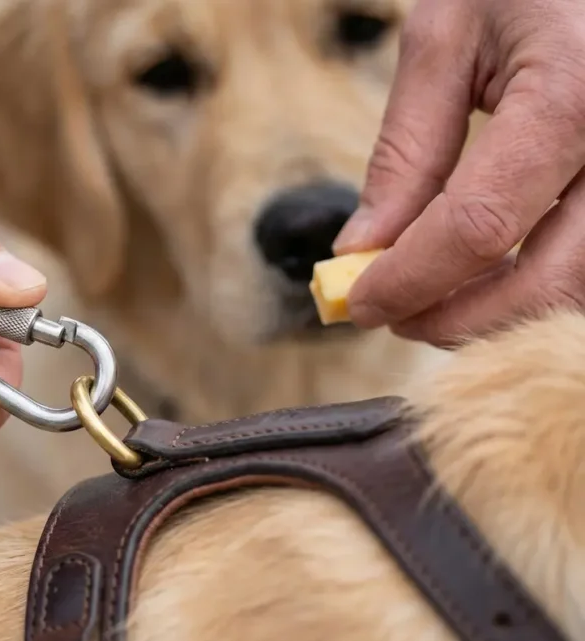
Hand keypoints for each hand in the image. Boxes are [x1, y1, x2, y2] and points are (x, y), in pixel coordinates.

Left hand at [332, 0, 584, 345]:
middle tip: (393, 315)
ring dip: (500, 312)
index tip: (359, 303)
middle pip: (547, 282)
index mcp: (571, 96)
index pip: (477, 226)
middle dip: (456, 317)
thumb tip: (362, 248)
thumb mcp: (445, 41)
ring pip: (579, 289)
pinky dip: (537, 285)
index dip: (409, 280)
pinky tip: (490, 271)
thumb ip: (405, 152)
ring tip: (434, 292)